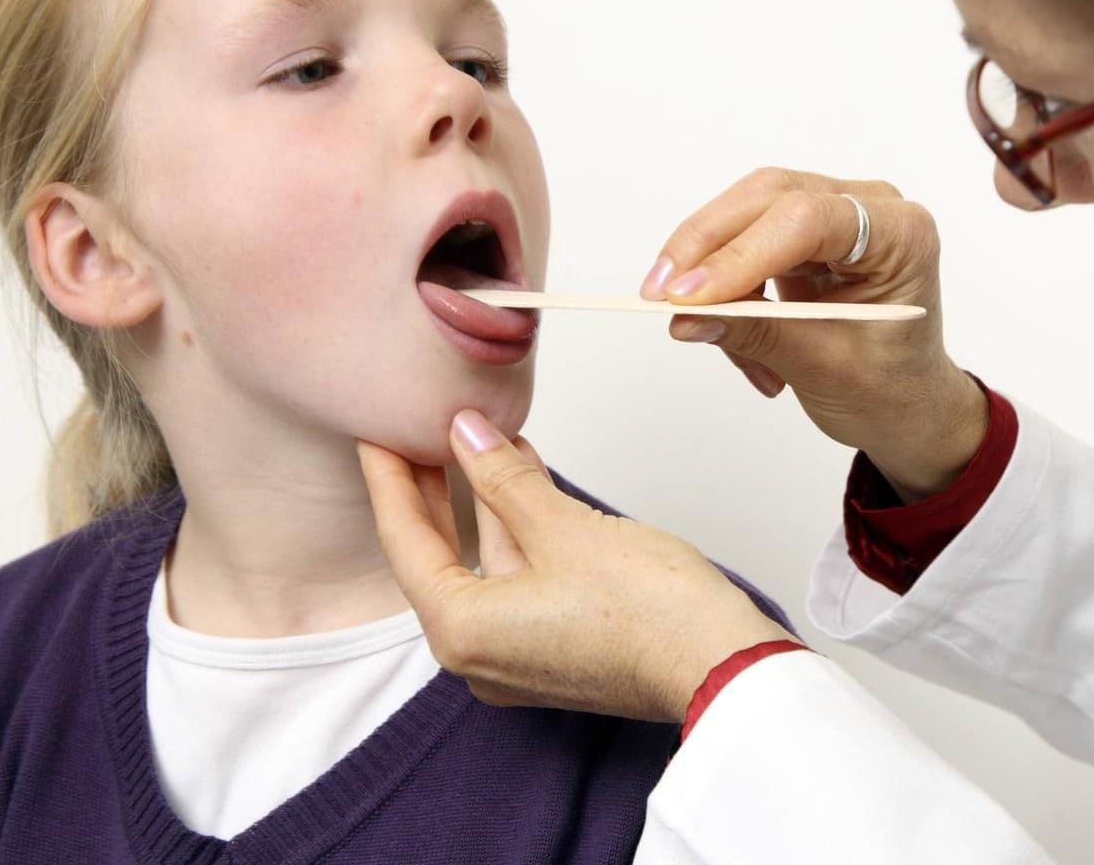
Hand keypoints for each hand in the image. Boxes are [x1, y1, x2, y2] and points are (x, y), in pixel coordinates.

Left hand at [358, 412, 792, 723]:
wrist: (719, 662)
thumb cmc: (649, 611)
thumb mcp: (561, 526)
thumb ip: (503, 477)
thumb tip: (466, 435)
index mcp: (461, 631)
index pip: (405, 540)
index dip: (390, 477)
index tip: (375, 433)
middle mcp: (478, 657)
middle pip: (436, 557)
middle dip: (430, 490)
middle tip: (412, 431)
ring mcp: (517, 658)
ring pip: (482, 565)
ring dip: (481, 504)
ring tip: (477, 440)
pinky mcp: (554, 650)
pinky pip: (515, 580)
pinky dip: (514, 531)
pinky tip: (524, 483)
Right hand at [642, 167, 986, 500]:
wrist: (907, 406)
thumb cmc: (891, 388)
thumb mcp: (825, 369)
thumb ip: (757, 336)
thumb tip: (686, 318)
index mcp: (901, 235)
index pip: (806, 220)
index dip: (740, 255)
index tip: (685, 297)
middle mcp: (871, 207)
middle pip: (768, 199)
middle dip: (706, 249)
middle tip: (659, 298)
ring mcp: (836, 214)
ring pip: (746, 215)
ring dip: (713, 277)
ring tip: (719, 341)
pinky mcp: (804, 233)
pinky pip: (742, 243)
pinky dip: (726, 290)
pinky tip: (739, 337)